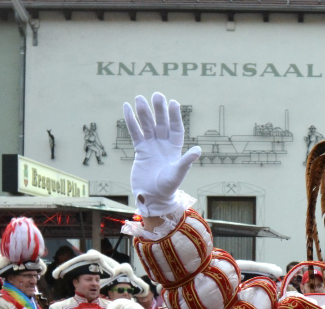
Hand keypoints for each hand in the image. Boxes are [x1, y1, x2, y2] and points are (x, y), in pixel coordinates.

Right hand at [122, 92, 201, 215]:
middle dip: (159, 110)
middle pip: (161, 123)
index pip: (176, 128)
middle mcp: (164, 144)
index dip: (175, 116)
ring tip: (139, 97)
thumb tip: (198, 149)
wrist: (153, 197)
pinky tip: (127, 107)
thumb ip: (186, 161)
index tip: (173, 102)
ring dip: (143, 112)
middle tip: (157, 94)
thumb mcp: (178, 174)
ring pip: (147, 125)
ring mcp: (152, 146)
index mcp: (175, 148)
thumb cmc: (168, 187)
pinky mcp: (140, 150)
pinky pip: (135, 132)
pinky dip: (131, 121)